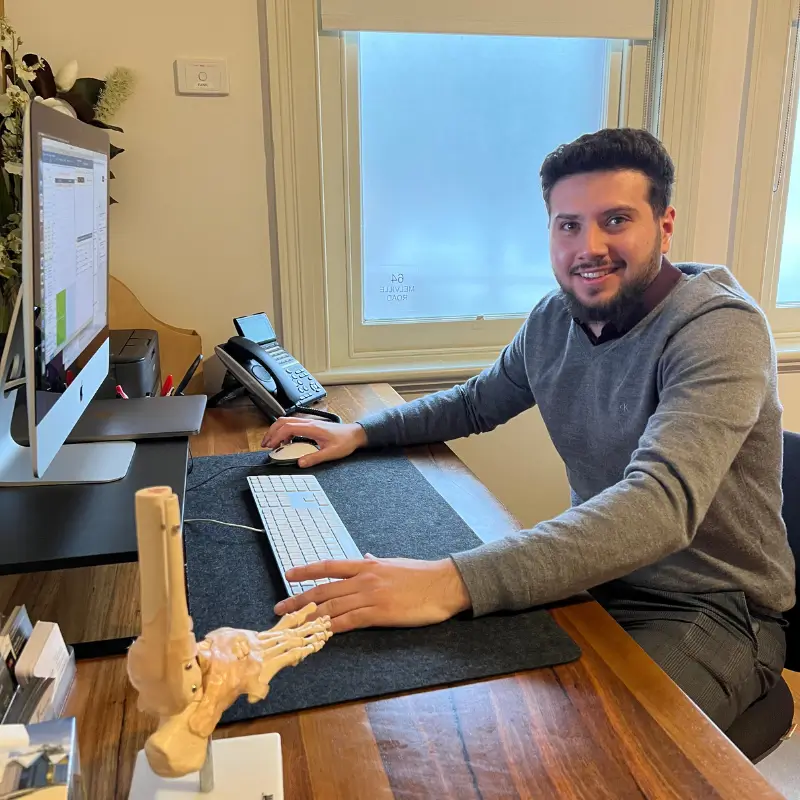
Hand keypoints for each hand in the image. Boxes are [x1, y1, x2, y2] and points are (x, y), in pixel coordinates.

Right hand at [261, 419, 366, 467]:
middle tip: (265, 444)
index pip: (288, 428)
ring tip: (271, 442)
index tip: (271, 446)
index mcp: (312, 428)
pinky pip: (292, 424)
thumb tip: (300, 463)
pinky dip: (284, 431)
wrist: (355, 434)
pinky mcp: (310, 425)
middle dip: (271, 432)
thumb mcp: (331, 453)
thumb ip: (315, 458)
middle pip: (283, 421)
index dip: (276, 436)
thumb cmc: (345, 442)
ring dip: (276, 430)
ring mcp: (309, 422)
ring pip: (287, 421)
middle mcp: (309, 422)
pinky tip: (285, 442)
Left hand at [273, 555, 471, 632]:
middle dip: (299, 599)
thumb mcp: (394, 563)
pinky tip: (319, 633)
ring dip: (309, 617)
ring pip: (331, 607)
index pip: (329, 566)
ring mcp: (370, 596)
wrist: (443, 584)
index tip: (288, 573)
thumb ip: (375, 564)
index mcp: (367, 565)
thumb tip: (366, 557)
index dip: (306, 570)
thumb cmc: (421, 574)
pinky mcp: (379, 614)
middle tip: (279, 608)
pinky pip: (348, 621)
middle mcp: (364, 578)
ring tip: (291, 624)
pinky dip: (331, 627)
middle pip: (323, 589)